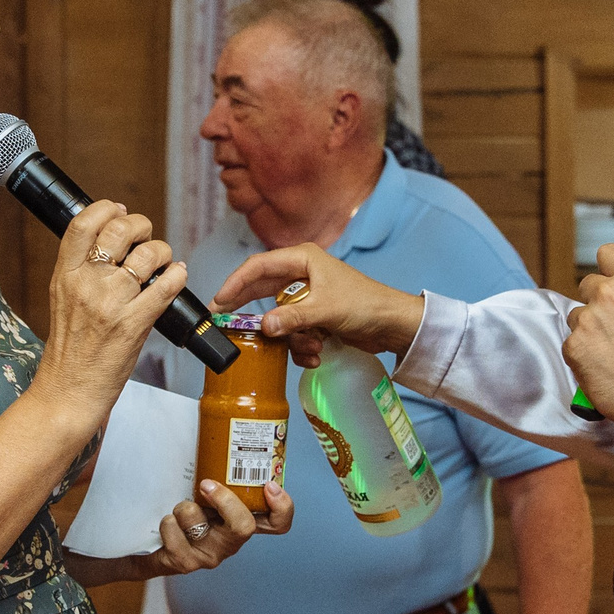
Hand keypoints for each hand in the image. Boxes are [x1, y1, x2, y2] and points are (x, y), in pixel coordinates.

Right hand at [30, 200, 190, 421]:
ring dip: (163, 252)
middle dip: (141, 226)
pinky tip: (178, 275)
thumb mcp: (62, 301)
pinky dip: (178, 275)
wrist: (68, 392)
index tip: (119, 210)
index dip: (105, 209)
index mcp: (65, 276)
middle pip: (119, 231)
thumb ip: (81, 273)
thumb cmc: (69, 351)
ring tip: (163, 262)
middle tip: (146, 237)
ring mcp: (111, 304)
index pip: (83, 224)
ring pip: (148, 255)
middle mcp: (86, 285)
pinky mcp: (134, 325)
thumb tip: (109, 246)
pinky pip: (166, 287)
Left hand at [122, 478, 293, 579]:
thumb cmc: (182, 512)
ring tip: (178, 507)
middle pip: (244, 527)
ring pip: (200, 522)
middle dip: (224, 501)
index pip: (278, 524)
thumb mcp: (203, 491)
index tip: (269, 484)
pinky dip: (167, 521)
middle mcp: (230, 542)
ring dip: (183, 507)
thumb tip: (211, 420)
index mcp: (240, 521)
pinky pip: (175, 534)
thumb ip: (215, 469)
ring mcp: (209, 555)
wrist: (151, 546)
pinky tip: (166, 523)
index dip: (283, 507)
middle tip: (206, 484)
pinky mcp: (185, 563)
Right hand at [212, 244, 423, 367]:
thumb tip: (264, 326)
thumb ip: (292, 317)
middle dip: (252, 312)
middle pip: (263, 291)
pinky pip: (294, 331)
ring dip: (291, 338)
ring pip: (280, 318)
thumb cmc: (366, 304)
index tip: (219, 302)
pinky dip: (303, 346)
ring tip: (312, 345)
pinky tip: (318, 354)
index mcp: (302, 260)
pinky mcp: (315, 316)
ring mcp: (308, 296)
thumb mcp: (326, 310)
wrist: (394, 324)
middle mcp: (302, 274)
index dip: (235, 283)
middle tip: (228, 324)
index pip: (258, 266)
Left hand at [564, 245, 613, 428]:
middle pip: (589, 285)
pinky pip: (573, 343)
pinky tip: (606, 365)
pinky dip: (584, 352)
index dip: (611, 266)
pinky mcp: (574, 348)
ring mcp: (587, 321)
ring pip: (579, 315)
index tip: (612, 276)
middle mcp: (607, 294)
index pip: (607, 253)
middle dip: (601, 301)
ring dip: (591, 328)